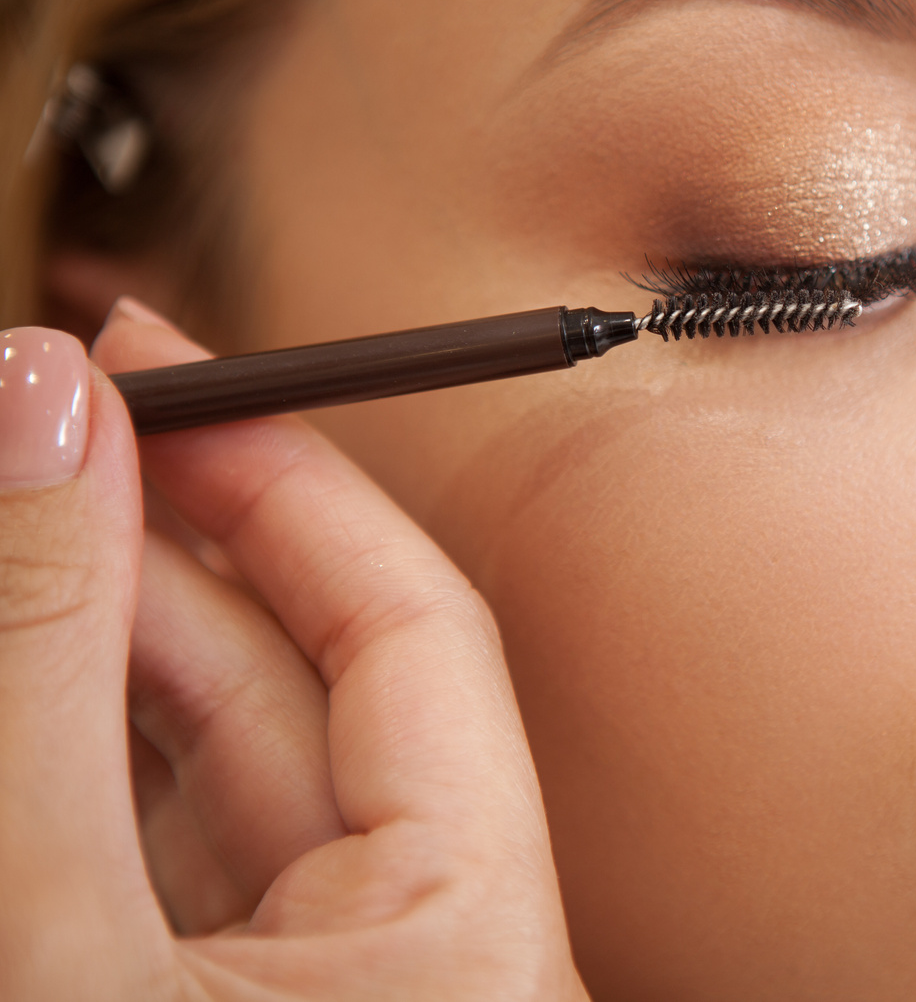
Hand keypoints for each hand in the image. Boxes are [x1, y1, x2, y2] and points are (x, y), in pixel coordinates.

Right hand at [0, 301, 584, 998]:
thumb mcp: (59, 938)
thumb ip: (48, 673)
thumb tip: (44, 417)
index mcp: (473, 935)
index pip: (414, 623)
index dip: (286, 476)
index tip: (167, 372)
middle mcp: (435, 950)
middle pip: (307, 678)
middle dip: (155, 549)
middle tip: (36, 432)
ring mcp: (335, 980)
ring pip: (226, 762)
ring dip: (100, 646)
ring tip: (16, 526)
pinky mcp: (239, 1000)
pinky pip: (181, 846)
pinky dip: (90, 757)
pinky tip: (24, 663)